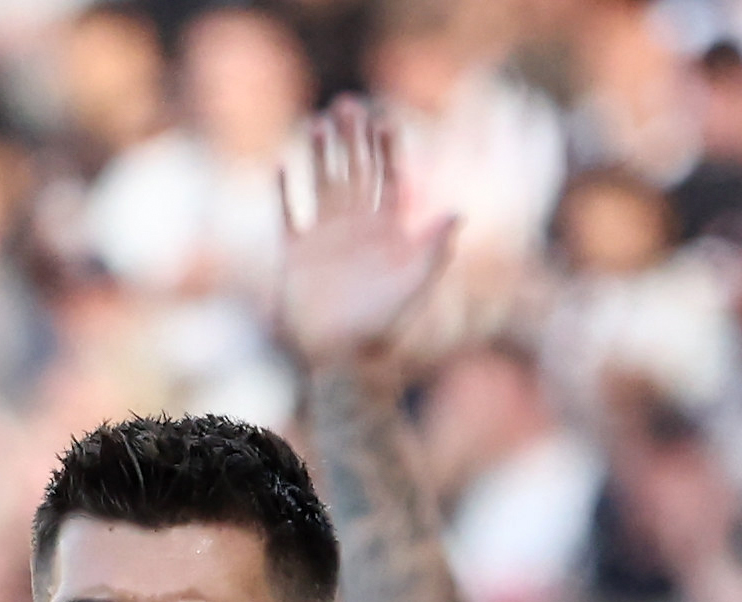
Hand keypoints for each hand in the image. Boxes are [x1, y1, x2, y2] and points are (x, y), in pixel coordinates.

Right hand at [274, 100, 458, 375]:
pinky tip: (281, 166)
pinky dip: (285, 193)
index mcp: (386, 228)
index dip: (387, 149)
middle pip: (354, 169)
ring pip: (322, 182)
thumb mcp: (415, 284)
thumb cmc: (383, 325)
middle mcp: (355, 225)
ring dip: (320, 154)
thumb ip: (434, 249)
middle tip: (347, 104)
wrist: (341, 357)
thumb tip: (460, 213)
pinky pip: (289, 214)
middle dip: (351, 138)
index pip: (388, 176)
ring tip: (317, 122)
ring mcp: (324, 236)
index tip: (385, 121)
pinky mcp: (295, 252)